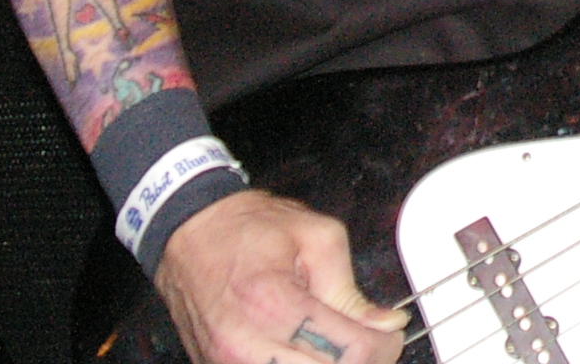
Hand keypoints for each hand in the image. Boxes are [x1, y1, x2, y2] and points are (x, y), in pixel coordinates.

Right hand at [154, 188, 407, 363]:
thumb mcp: (316, 237)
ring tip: (339, 344)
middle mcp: (244, 345)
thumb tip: (385, 324)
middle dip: (361, 359)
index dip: (382, 344)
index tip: (388, 331)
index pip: (348, 352)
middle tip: (371, 339)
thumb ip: (351, 288)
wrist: (191, 233)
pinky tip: (310, 350)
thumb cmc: (247, 229)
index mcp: (273, 304)